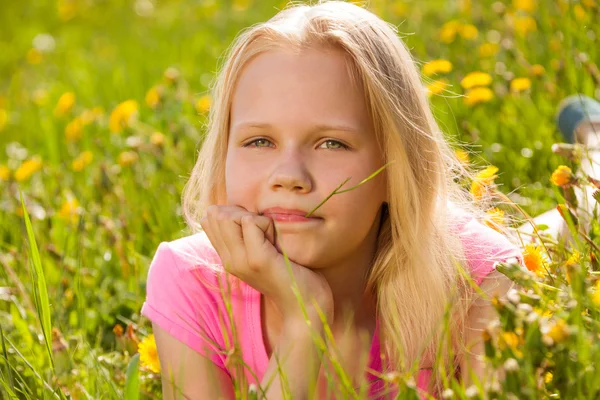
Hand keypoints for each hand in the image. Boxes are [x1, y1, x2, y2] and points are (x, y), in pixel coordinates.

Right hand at [199, 205, 332, 321]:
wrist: (304, 307)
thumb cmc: (290, 275)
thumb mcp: (262, 253)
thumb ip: (248, 237)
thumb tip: (241, 212)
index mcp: (227, 258)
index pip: (209, 219)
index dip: (232, 212)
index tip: (255, 227)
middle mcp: (228, 260)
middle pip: (215, 214)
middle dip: (241, 211)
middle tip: (264, 230)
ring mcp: (241, 261)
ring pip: (229, 216)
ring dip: (254, 216)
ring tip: (271, 235)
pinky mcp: (258, 260)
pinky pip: (250, 222)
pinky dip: (266, 222)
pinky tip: (277, 241)